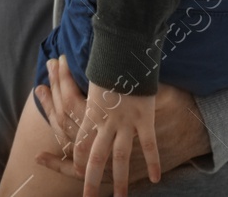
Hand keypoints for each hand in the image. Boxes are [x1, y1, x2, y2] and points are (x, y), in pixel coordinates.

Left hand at [35, 58, 209, 185]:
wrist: (129, 49)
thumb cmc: (110, 58)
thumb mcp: (96, 73)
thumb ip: (90, 86)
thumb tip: (72, 78)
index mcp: (90, 109)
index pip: (79, 139)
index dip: (76, 156)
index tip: (74, 169)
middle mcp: (106, 120)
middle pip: (96, 155)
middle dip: (90, 177)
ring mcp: (125, 121)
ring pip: (121, 156)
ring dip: (120, 179)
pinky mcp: (145, 118)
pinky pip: (148, 144)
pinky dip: (153, 161)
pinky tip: (155, 178)